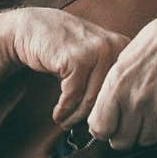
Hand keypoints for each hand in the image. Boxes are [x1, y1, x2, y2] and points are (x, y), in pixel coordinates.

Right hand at [3, 7, 128, 128]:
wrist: (31, 28)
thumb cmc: (62, 45)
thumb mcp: (93, 53)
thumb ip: (108, 74)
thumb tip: (119, 114)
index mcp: (122, 45)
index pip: (124, 89)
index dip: (111, 110)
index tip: (99, 124)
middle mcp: (114, 46)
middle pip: (109, 97)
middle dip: (93, 118)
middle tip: (82, 129)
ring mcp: (96, 51)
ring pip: (91, 99)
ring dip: (75, 116)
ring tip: (65, 123)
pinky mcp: (77, 59)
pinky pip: (73, 95)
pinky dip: (63, 109)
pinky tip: (58, 114)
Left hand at [88, 0, 156, 149]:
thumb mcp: (125, 59)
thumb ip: (112, 89)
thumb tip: (101, 117)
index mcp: (117, 82)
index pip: (100, 128)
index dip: (103, 130)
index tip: (108, 126)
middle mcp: (137, 97)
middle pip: (122, 141)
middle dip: (122, 137)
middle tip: (127, 126)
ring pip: (145, 140)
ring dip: (144, 133)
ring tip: (145, 118)